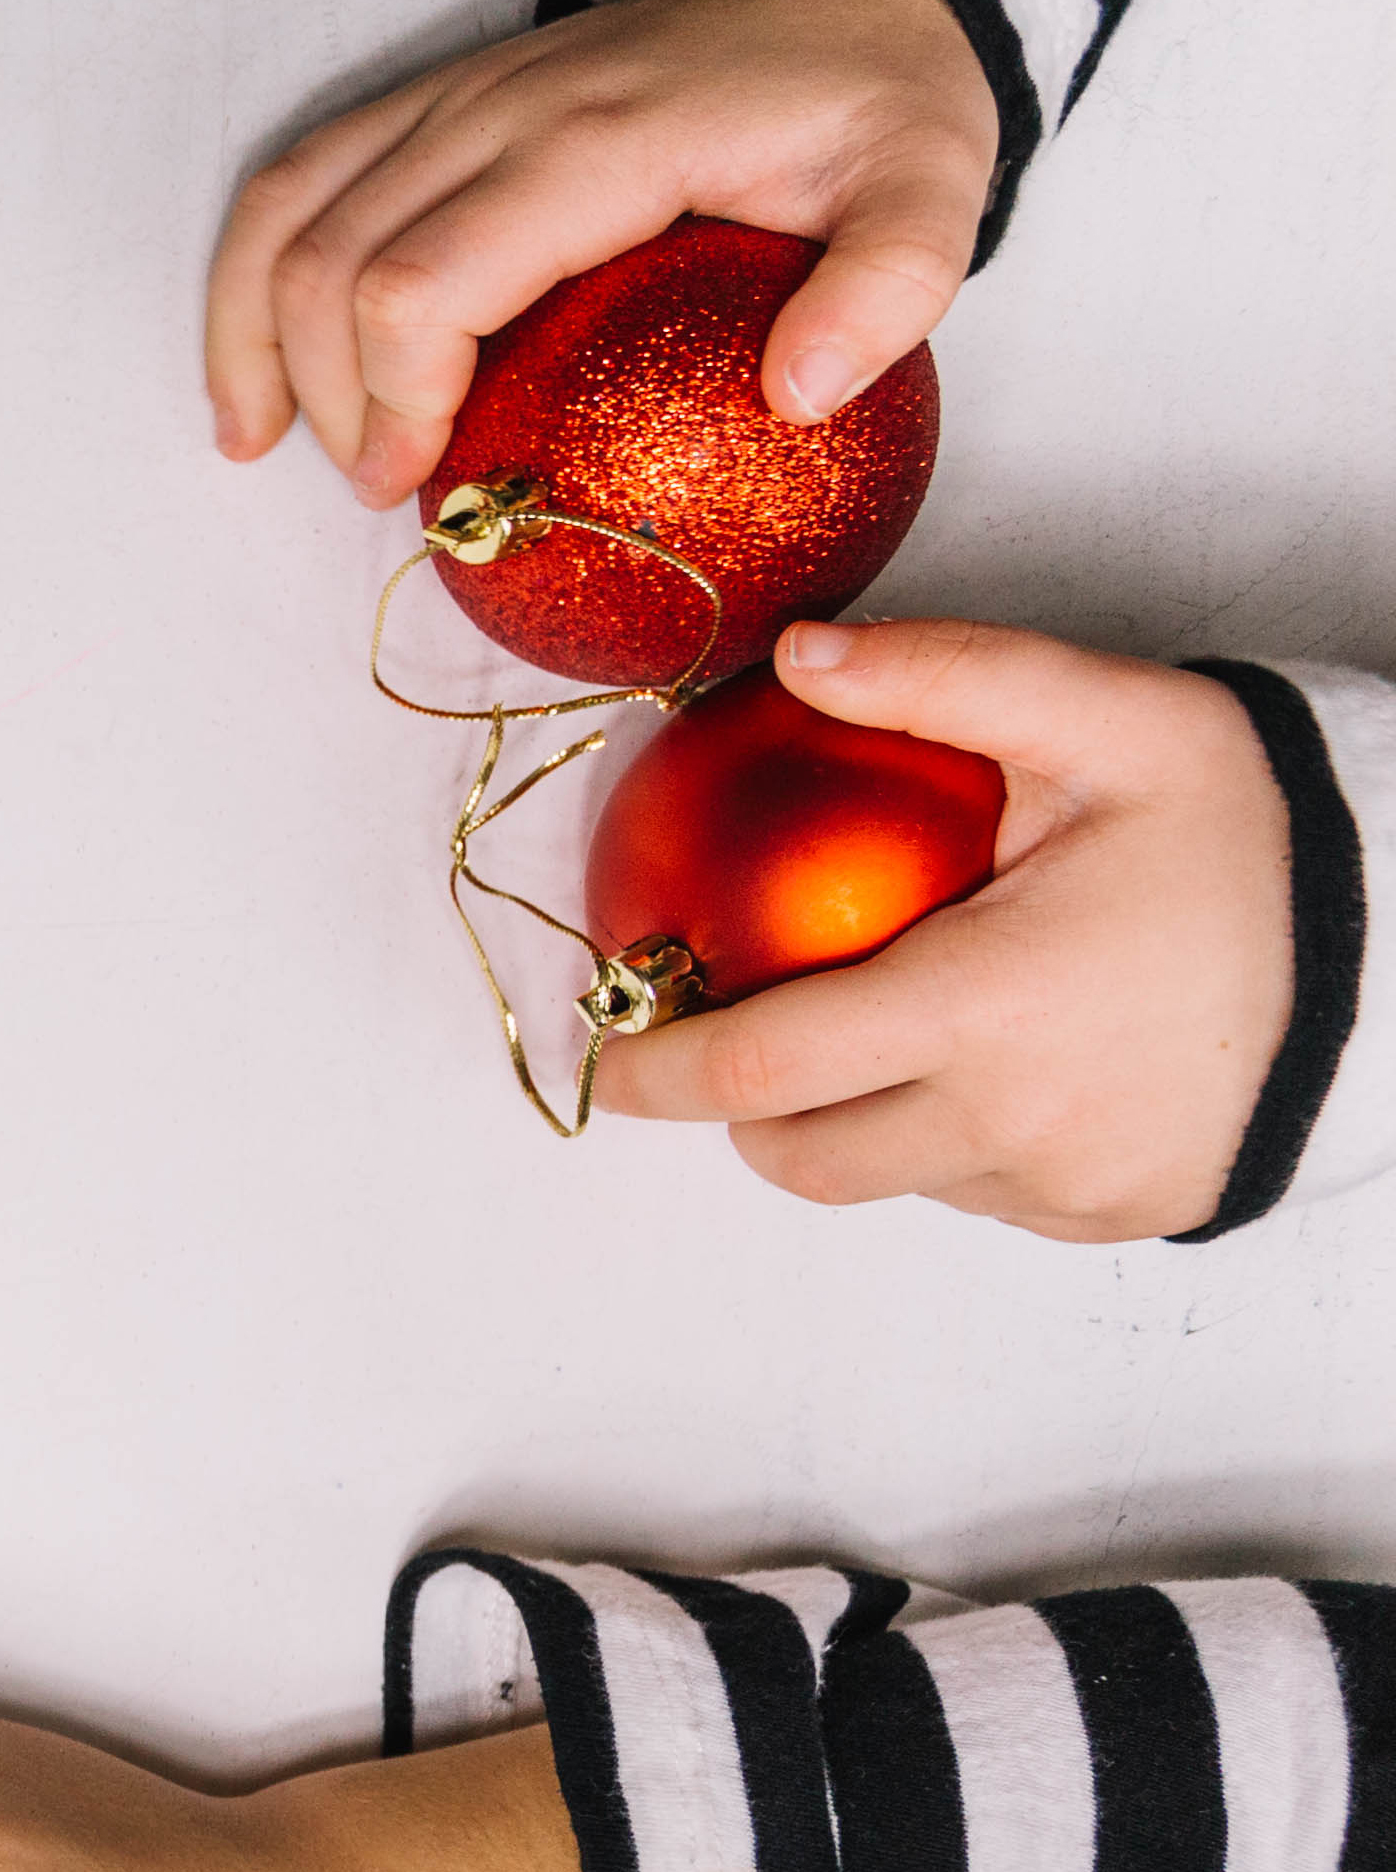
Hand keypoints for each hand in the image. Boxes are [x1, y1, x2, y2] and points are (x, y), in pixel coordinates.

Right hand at [210, 0, 991, 505]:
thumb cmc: (871, 105)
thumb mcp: (933, 187)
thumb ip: (893, 286)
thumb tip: (800, 397)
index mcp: (598, 142)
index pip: (421, 283)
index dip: (395, 401)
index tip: (433, 484)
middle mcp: (498, 108)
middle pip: (328, 266)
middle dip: (334, 405)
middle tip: (394, 490)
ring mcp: (451, 97)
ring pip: (287, 219)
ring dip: (259, 346)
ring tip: (267, 446)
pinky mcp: (428, 103)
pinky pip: (294, 184)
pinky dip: (248, 286)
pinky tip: (257, 379)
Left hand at [590, 620, 1298, 1239]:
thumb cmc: (1261, 828)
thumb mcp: (1114, 722)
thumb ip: (949, 679)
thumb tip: (800, 655)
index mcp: (984, 1009)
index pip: (762, 1069)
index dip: (658, 1074)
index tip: (610, 1054)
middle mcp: (1012, 1122)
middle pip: (801, 1156)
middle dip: (749, 1107)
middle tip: (752, 1031)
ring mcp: (1063, 1187)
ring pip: (891, 1179)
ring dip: (862, 1120)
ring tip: (904, 1023)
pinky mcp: (1112, 1217)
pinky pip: (981, 1199)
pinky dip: (958, 1142)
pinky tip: (1007, 1060)